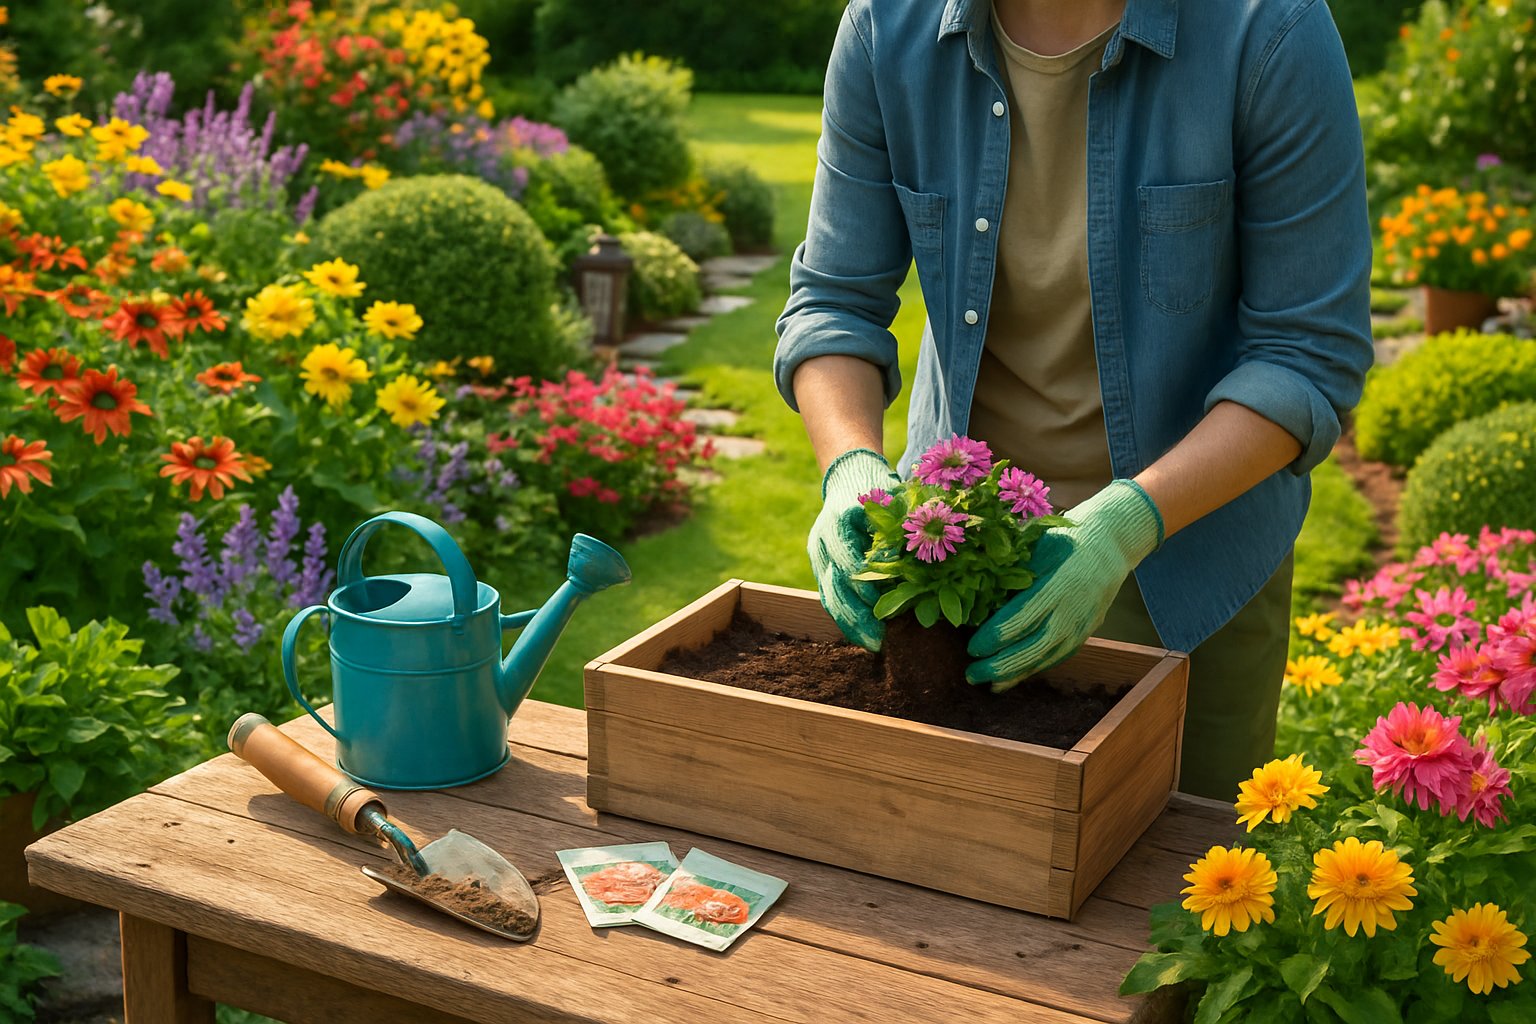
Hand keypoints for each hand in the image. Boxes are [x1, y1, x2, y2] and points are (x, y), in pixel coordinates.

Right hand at [809, 448, 901, 649]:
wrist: (849, 476)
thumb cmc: (876, 485)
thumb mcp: (890, 497)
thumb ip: (899, 524)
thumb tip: (914, 557)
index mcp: (836, 521)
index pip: (846, 557)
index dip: (862, 582)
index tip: (879, 602)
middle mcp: (821, 541)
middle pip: (834, 585)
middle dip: (857, 615)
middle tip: (880, 640)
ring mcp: (819, 557)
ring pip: (829, 596)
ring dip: (850, 623)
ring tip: (874, 645)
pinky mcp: (823, 568)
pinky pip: (830, 597)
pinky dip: (846, 618)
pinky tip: (863, 635)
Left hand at [967, 480, 1163, 691]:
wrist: (1110, 543)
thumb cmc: (1063, 540)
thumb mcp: (1035, 546)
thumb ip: (1009, 570)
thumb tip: (971, 591)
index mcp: (1056, 584)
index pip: (1020, 619)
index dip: (993, 638)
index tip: (971, 647)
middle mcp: (1072, 609)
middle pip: (1033, 648)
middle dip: (1000, 666)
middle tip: (971, 674)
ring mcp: (1082, 624)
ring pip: (1046, 659)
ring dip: (1016, 675)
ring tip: (988, 684)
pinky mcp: (1086, 633)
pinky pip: (1058, 657)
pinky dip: (1034, 669)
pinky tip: (1013, 678)